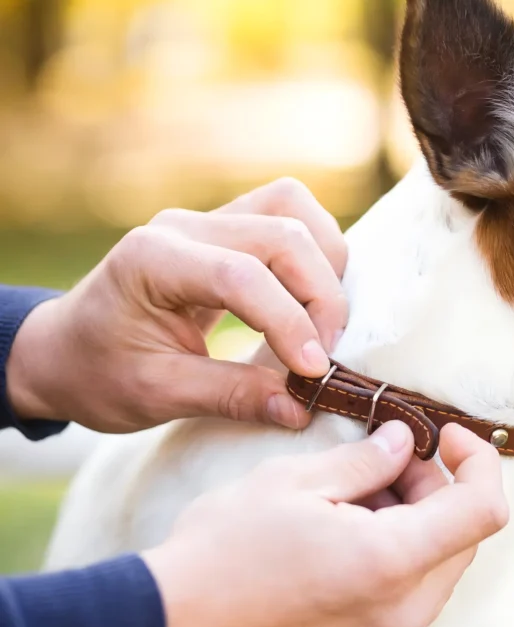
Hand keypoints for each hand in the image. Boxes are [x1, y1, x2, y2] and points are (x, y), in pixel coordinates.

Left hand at [6, 178, 347, 431]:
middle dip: (319, 296)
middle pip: (283, 233)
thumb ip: (231, 397)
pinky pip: (289, 216)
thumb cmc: (98, 373)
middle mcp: (184, 225)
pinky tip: (310, 301)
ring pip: (294, 210)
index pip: (242, 275)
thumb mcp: (156, 395)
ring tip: (321, 325)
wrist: (66, 350)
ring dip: (325, 265)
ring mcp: (208, 219)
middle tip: (322, 357)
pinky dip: (316, 254)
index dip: (289, 322)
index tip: (313, 372)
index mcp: (151, 259)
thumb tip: (302, 407)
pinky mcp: (229, 226)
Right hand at [142, 421, 509, 626]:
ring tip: (353, 496)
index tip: (446, 434)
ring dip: (415, 522)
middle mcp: (402, 615)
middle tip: (385, 458)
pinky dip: (395, 559)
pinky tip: (344, 536)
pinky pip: (407, 599)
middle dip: (437, 487)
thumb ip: (365, 459)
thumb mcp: (293, 481)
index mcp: (392, 564)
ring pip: (435, 568)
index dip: (479, 460)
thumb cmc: (223, 551)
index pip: (485, 508)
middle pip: (462, 537)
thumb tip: (403, 441)